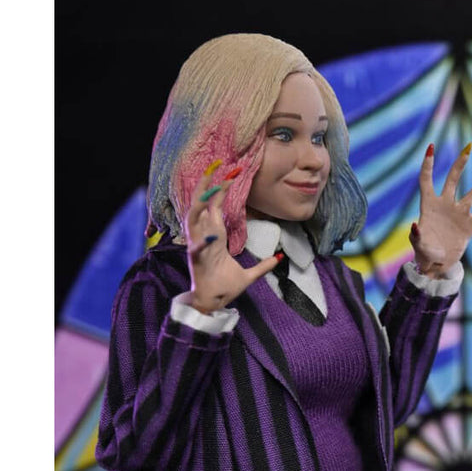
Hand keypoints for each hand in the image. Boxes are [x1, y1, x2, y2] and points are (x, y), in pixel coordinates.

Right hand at [184, 166, 280, 312]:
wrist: (213, 305)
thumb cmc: (225, 288)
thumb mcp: (249, 276)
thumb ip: (262, 266)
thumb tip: (278, 258)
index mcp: (215, 236)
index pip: (215, 206)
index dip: (221, 189)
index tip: (231, 172)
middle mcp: (204, 237)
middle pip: (201, 204)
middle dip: (207, 185)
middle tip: (215, 165)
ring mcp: (198, 246)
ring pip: (193, 218)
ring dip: (200, 201)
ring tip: (210, 185)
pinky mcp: (196, 260)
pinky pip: (197, 246)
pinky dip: (202, 240)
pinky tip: (212, 233)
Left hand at [409, 143, 471, 277]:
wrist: (436, 263)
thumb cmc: (424, 251)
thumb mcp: (418, 244)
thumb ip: (416, 235)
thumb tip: (415, 226)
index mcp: (429, 205)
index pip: (427, 180)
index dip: (428, 164)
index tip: (431, 148)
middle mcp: (445, 205)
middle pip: (452, 180)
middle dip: (460, 165)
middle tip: (468, 150)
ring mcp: (458, 214)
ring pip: (471, 195)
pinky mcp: (469, 226)